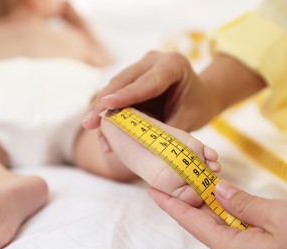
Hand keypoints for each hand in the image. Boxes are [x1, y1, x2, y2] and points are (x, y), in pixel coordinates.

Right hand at [83, 51, 219, 131]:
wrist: (200, 95)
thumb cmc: (197, 107)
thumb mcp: (187, 120)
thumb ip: (164, 130)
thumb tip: (141, 147)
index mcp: (173, 65)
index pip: (147, 82)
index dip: (125, 95)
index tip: (106, 104)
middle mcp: (153, 61)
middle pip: (123, 82)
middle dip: (103, 103)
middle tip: (88, 123)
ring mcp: (140, 67)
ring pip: (114, 86)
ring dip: (101, 107)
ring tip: (90, 126)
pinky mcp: (131, 77)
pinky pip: (115, 92)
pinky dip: (107, 109)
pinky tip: (101, 128)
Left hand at [149, 180, 286, 248]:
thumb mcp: (278, 218)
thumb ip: (244, 204)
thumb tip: (218, 190)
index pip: (190, 221)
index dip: (169, 204)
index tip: (152, 190)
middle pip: (200, 220)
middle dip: (186, 198)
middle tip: (172, 177)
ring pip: (217, 221)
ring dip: (205, 201)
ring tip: (193, 180)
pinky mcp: (257, 245)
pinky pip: (233, 224)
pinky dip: (225, 207)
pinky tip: (220, 194)